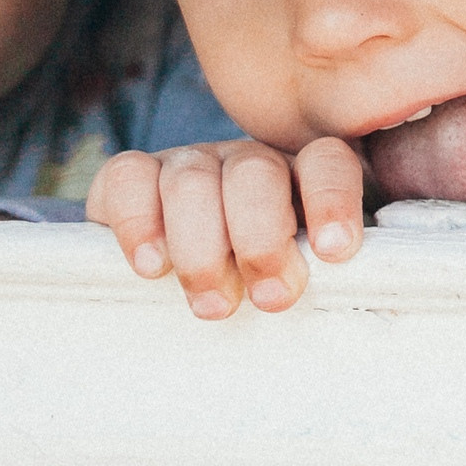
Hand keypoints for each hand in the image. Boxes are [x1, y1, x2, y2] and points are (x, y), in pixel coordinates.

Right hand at [86, 137, 367, 319]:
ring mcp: (190, 162)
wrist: (181, 282)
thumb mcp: (302, 275)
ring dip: (202, 249)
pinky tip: (152, 267)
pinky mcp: (133, 175)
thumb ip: (321, 267)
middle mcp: (249, 162)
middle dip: (263, 242)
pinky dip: (137, 222)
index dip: (332, 200)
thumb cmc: (260, 286)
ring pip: (192, 180)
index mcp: (302, 176)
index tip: (334, 252)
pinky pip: (127, 175)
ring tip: (214, 303)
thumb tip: (337, 279)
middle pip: (256, 173)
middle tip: (272, 299)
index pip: (327, 162)